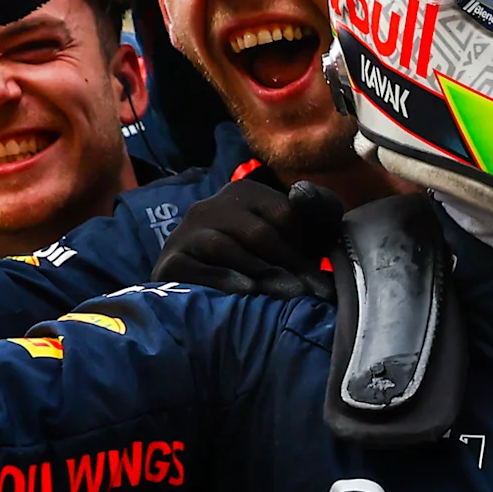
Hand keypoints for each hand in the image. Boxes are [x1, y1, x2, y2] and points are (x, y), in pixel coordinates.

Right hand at [153, 175, 343, 299]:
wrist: (211, 300)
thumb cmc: (270, 262)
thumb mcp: (304, 236)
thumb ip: (318, 210)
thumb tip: (302, 192)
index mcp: (245, 194)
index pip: (282, 213)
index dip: (305, 247)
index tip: (322, 281)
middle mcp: (211, 207)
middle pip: (256, 232)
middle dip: (288, 264)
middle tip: (310, 294)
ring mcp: (186, 233)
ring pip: (223, 247)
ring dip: (259, 272)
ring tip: (286, 295)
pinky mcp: (170, 261)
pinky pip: (193, 267)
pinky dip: (221, 279)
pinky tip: (246, 292)